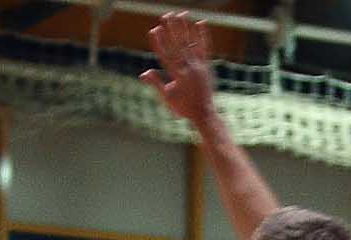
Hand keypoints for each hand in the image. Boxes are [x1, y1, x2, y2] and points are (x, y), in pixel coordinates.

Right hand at [141, 12, 216, 127]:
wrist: (204, 114)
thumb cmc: (184, 108)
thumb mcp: (167, 98)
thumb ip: (156, 83)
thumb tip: (143, 73)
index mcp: (176, 76)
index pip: (166, 56)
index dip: (160, 42)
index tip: (154, 30)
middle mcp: (187, 70)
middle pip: (178, 46)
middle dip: (172, 30)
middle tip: (167, 15)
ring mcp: (198, 67)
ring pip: (190, 44)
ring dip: (185, 28)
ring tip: (182, 13)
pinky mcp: (207, 67)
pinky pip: (205, 49)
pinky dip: (203, 36)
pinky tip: (201, 23)